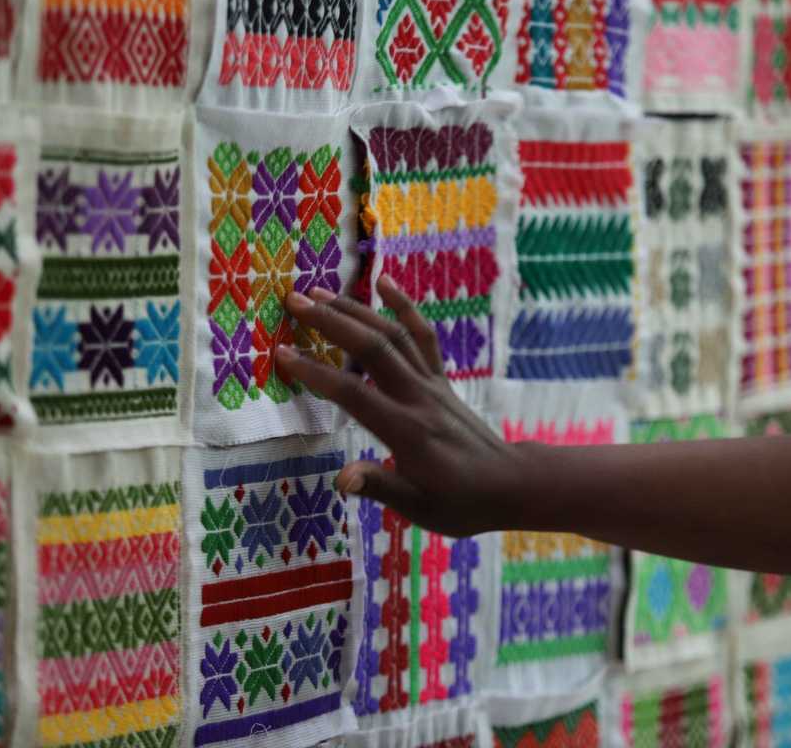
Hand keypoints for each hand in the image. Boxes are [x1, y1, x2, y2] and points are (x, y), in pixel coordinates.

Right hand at [276, 276, 525, 536]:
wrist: (509, 484)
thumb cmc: (460, 502)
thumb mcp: (418, 507)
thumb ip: (379, 488)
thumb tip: (341, 480)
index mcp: (406, 430)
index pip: (353, 393)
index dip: (316, 373)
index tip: (282, 354)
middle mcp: (418, 397)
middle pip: (373, 348)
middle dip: (331, 322)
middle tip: (294, 301)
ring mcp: (432, 383)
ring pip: (394, 335)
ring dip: (357, 310)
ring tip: (320, 292)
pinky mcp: (441, 379)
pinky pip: (423, 336)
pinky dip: (404, 307)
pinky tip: (385, 282)